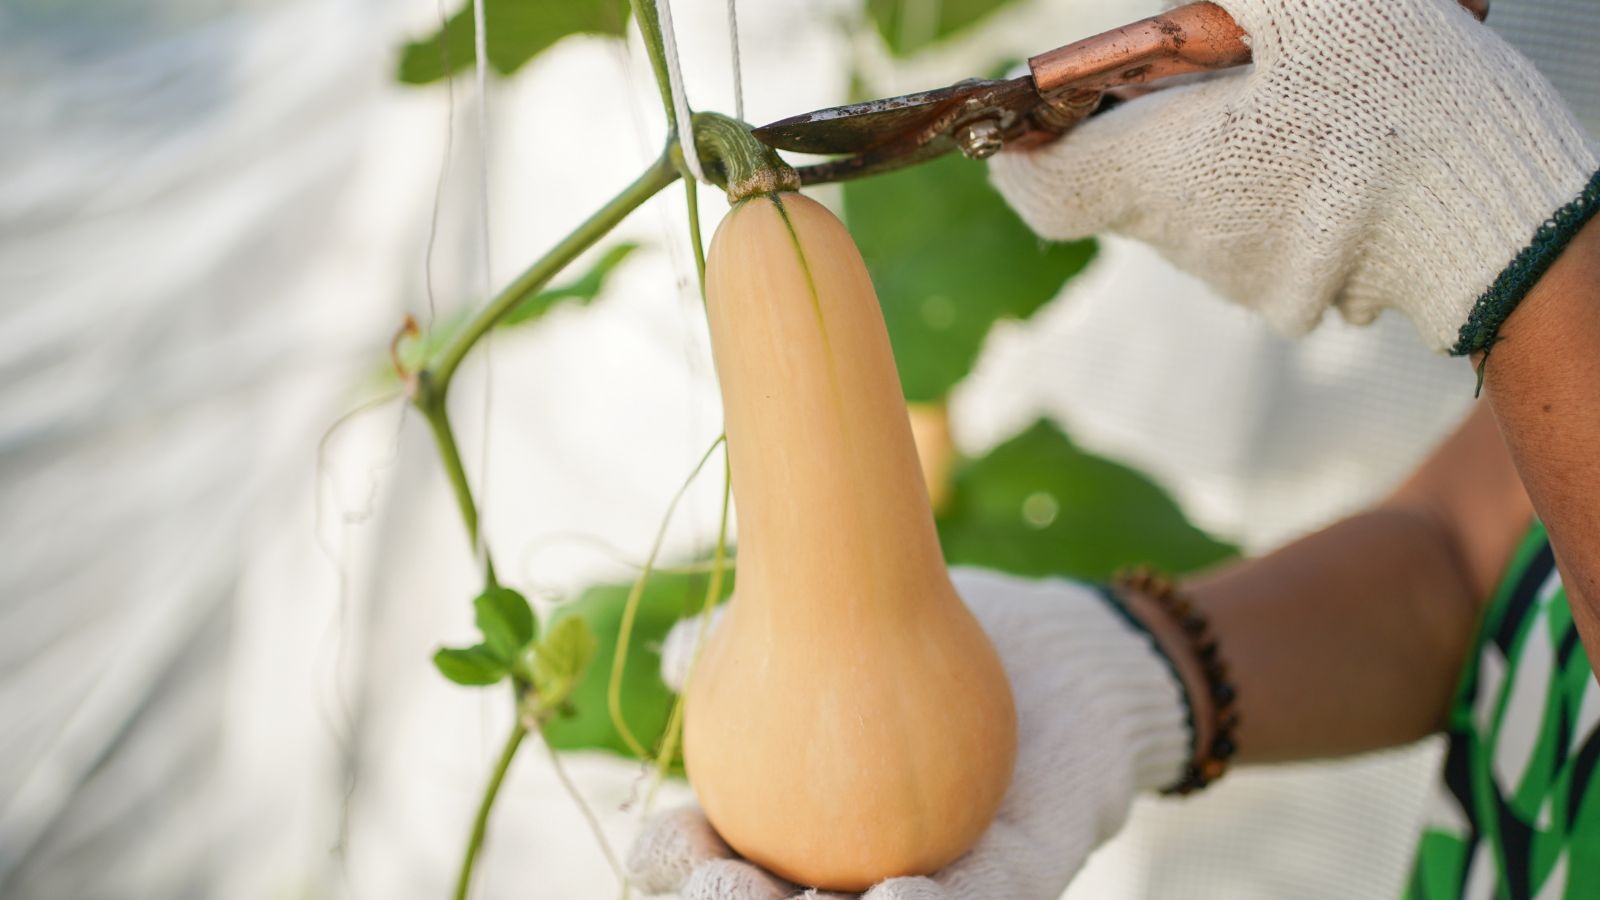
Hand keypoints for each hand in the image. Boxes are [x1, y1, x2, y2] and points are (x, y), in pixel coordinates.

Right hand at [627, 568, 1190, 898]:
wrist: (1062, 647)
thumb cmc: (931, 633)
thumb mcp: (836, 622)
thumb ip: (756, 637)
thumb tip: (676, 651)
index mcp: (795, 816)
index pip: (715, 849)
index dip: (677, 860)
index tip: (668, 841)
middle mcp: (855, 865)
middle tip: (721, 887)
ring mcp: (937, 879)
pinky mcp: (1020, 881)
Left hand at [990, 0, 1599, 354]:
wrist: (1494, 220)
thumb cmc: (1397, 104)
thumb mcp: (1314, 10)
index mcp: (1161, 170)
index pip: (1043, 189)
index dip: (1025, 156)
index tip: (1036, 121)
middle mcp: (1184, 237)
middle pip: (1125, 184)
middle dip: (1150, 128)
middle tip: (1208, 73)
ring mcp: (1238, 276)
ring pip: (1193, 207)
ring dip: (1220, 156)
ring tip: (1295, 102)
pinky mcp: (1292, 294)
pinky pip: (1253, 234)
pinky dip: (1271, 189)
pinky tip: (1331, 148)